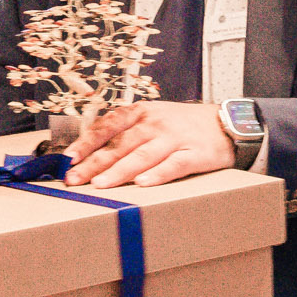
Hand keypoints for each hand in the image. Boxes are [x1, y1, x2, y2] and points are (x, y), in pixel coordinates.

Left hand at [64, 102, 234, 187]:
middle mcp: (156, 123)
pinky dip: (157, 174)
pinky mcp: (195, 154)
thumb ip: (126, 131)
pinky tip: (143, 184)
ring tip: (101, 184)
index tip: (68, 160)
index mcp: (142, 112)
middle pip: (121, 144)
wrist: (229, 123)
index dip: (86, 143)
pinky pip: (174, 165)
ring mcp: (175, 138)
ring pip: (143, 155)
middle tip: (74, 179)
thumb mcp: (154, 117)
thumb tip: (89, 153)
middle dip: (94, 163)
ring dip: (120, 170)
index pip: (108, 126)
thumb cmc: (184, 125)